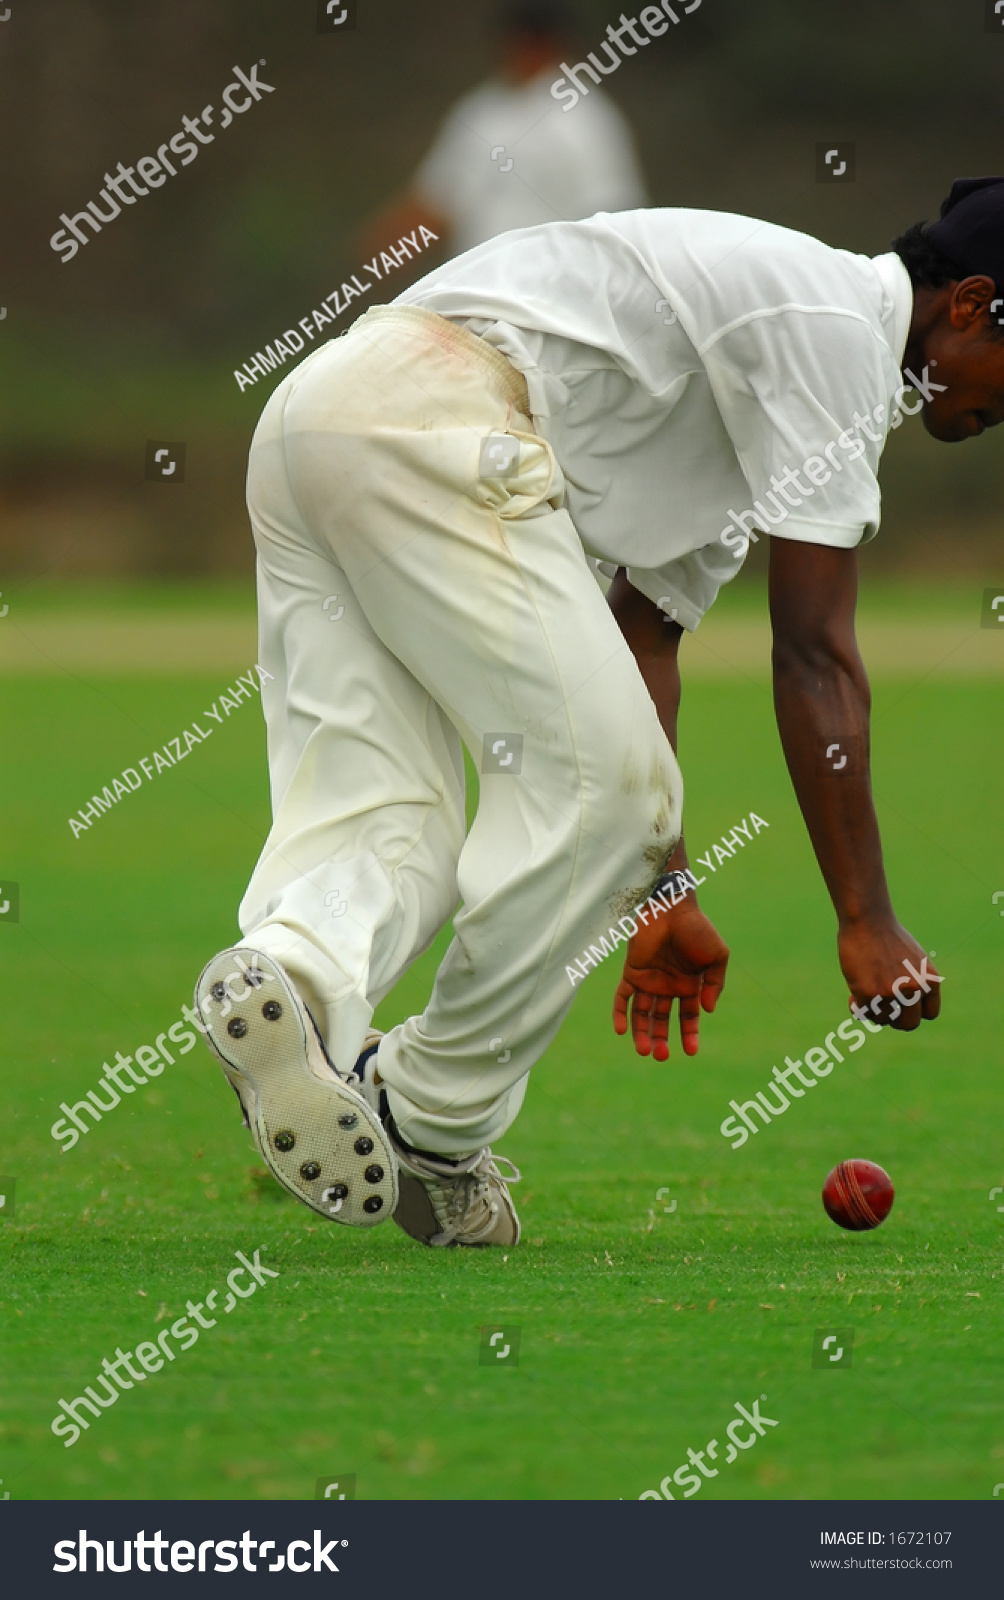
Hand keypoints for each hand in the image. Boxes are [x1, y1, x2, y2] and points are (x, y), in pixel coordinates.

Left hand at [613, 899, 728, 1060]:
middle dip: (661, 1039)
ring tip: (644, 1051)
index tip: (690, 1052)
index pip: (688, 1017)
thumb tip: (708, 1010)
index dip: (689, 1035)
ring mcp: (649, 980)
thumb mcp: (717, 957)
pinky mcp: (632, 971)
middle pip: (661, 1020)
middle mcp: (668, 986)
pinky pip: (623, 997)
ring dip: (642, 1033)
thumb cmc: (698, 929)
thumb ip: (716, 983)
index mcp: (689, 985)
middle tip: (661, 1056)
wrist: (672, 907)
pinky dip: (620, 1014)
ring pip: (642, 1014)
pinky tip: (622, 1031)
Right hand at [838, 917, 941, 1030]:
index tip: (902, 1006)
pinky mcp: (869, 994)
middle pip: (908, 1024)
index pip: (929, 1013)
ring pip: (883, 1020)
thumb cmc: (889, 936)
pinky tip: (853, 997)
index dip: (915, 1012)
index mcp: (930, 980)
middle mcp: (915, 989)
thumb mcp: (914, 960)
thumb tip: (903, 1011)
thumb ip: (916, 984)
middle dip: (895, 1020)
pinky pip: (864, 1013)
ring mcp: (892, 993)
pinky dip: (857, 1008)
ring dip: (873, 1011)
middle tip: (884, 1010)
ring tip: (865, 996)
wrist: (868, 921)